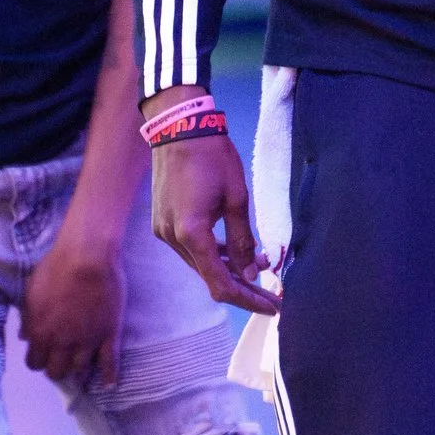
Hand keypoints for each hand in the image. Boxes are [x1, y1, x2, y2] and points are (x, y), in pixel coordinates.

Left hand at [21, 216, 128, 386]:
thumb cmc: (54, 268)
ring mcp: (88, 341)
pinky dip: (110, 376)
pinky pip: (110, 362)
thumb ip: (27, 318)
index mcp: (40, 333)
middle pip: (57, 372)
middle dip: (56, 368)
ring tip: (80, 365)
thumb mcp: (31, 291)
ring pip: (80, 370)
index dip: (38, 360)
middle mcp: (62, 343)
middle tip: (60, 360)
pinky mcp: (109, 334)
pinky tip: (109, 384)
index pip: (34, 363)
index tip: (42, 354)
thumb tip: (24, 337)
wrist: (87, 256)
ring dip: (78, 369)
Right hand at [150, 129, 276, 313]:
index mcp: (192, 234)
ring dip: (228, 270)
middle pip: (210, 278)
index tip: (271, 307)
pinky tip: (235, 254)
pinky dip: (213, 255)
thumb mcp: (237, 198)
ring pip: (200, 264)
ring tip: (259, 270)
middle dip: (242, 288)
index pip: (221, 284)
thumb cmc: (211, 157)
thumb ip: (243, 240)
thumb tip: (251, 272)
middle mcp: (173, 239)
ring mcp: (164, 231)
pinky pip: (191, 249)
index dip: (248, 300)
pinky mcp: (163, 222)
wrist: (179, 128)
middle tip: (270, 295)